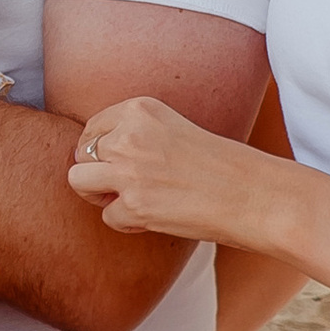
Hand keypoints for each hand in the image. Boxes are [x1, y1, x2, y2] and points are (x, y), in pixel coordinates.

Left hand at [65, 94, 262, 244]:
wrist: (251, 194)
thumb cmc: (219, 165)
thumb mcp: (173, 129)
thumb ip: (136, 135)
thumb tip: (93, 154)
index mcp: (140, 109)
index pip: (92, 128)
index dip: (101, 151)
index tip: (121, 163)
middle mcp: (129, 135)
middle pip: (80, 154)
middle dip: (96, 172)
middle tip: (125, 185)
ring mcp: (128, 170)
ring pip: (78, 181)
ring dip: (97, 194)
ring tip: (127, 199)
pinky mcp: (134, 205)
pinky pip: (107, 215)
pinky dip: (126, 221)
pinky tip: (154, 216)